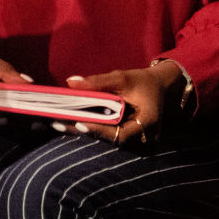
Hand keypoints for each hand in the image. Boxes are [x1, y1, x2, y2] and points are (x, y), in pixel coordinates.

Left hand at [65, 62, 186, 144]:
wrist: (160, 87)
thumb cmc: (143, 81)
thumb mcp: (123, 77)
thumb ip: (98, 81)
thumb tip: (71, 82)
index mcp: (147, 122)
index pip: (121, 135)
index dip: (100, 132)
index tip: (80, 124)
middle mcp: (144, 137)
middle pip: (109, 140)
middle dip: (84, 132)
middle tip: (59, 123)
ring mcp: (137, 141)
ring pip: (107, 140)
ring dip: (84, 132)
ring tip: (58, 123)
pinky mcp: (128, 138)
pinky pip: (108, 136)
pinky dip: (91, 130)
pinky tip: (70, 123)